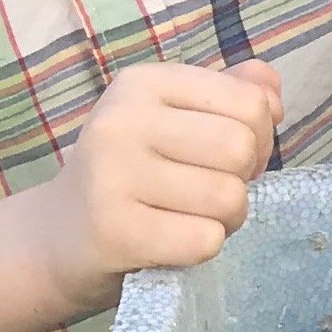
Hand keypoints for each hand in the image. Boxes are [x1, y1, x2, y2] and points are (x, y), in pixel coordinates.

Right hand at [28, 59, 282, 302]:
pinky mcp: (115, 231)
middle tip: (210, 192)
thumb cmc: (135, 172)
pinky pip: (204, 240)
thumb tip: (272, 91)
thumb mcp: (177, 119)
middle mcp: (122, 121)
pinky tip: (171, 241)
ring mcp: (113, 176)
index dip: (258, 137)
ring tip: (190, 217)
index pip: (250, 102)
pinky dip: (202, 248)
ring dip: (225, 219)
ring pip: (228, 197)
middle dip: (243, 180)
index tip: (224, 156)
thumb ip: (232, 95)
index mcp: (143, 82)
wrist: (60, 234)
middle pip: (240, 148)